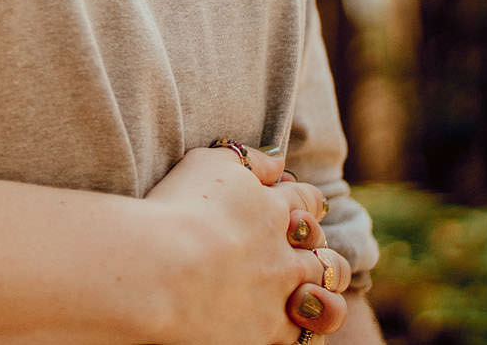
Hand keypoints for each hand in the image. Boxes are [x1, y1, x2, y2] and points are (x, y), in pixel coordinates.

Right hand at [143, 145, 351, 344]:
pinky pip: (305, 338)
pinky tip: (287, 324)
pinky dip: (303, 330)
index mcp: (275, 209)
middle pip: (325, 254)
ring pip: (327, 301)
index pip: (308, 202)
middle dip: (320, 253)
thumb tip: (278, 161)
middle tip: (302, 254)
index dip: (307, 204)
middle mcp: (287, 254)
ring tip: (305, 296)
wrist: (159, 268)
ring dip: (321, 296)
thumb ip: (248, 159)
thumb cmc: (175, 210)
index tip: (298, 209)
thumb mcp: (208, 164)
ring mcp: (282, 296)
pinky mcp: (270, 333)